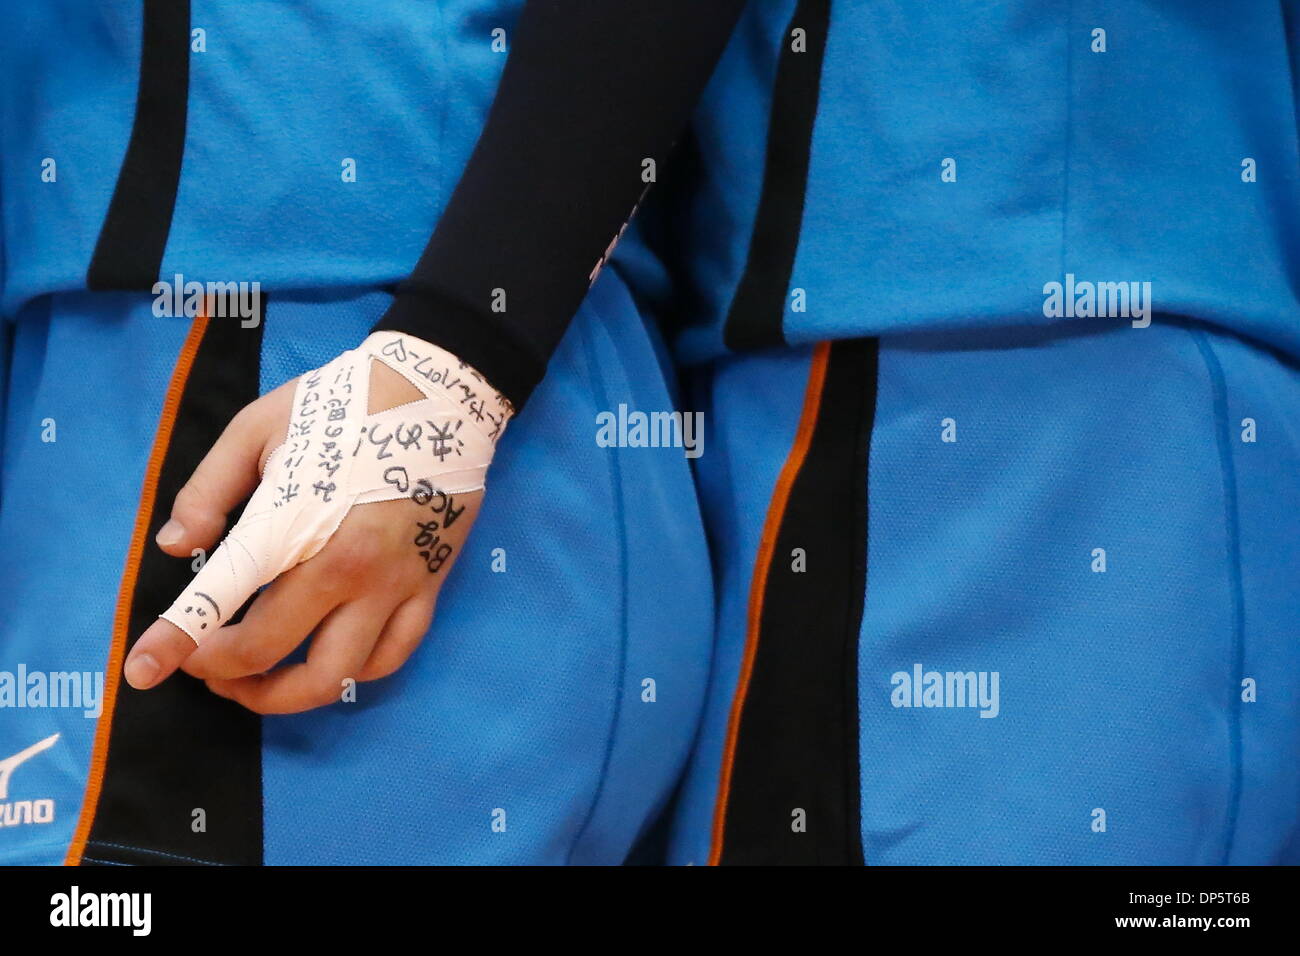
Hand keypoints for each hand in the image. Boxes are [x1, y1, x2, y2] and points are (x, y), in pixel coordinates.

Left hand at [123, 360, 483, 713]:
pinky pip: (392, 655)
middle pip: (272, 651)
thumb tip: (174, 547)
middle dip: (222, 671)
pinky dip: (354, 675)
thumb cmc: (343, 406)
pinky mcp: (430, 587)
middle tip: (202, 663)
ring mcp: (394, 585)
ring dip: (284, 694)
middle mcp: (346, 569)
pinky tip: (328, 663)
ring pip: (336, 676)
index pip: (222, 596)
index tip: (140, 671)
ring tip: (258, 684)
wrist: (440, 394)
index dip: (175, 641)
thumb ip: (208, 488)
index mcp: (296, 525)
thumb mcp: (258, 426)